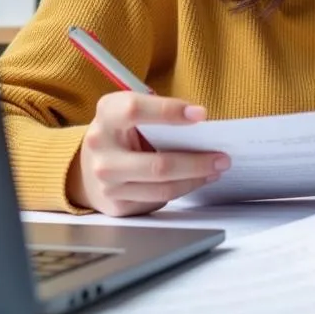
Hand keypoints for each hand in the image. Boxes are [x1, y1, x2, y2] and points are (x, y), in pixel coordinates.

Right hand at [68, 93, 229, 216]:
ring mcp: (106, 180)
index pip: (135, 110)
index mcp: (107, 114)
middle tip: (223, 157)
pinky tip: (198, 178)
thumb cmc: (124, 130)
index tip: (201, 115)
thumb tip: (202, 126)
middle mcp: (101, 148)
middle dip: (196, 162)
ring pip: (162, 186)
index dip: (169, 112)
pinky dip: (184, 188)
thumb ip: (160, 115)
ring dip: (195, 178)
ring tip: (216, 168)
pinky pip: (158, 199)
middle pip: (157, 163)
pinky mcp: (116, 203)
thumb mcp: (134, 113)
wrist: (91, 163)